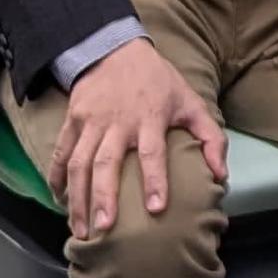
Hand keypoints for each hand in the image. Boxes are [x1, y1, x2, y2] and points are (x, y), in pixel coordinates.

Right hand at [56, 36, 224, 237]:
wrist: (115, 48)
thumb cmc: (158, 81)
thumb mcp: (191, 102)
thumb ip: (211, 138)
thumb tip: (221, 175)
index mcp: (150, 118)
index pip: (153, 153)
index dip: (155, 180)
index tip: (155, 208)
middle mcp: (117, 122)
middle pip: (106, 163)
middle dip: (104, 197)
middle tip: (104, 229)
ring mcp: (91, 121)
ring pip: (79, 163)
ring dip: (77, 198)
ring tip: (81, 229)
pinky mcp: (72, 119)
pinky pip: (60, 152)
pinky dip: (56, 177)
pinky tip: (59, 201)